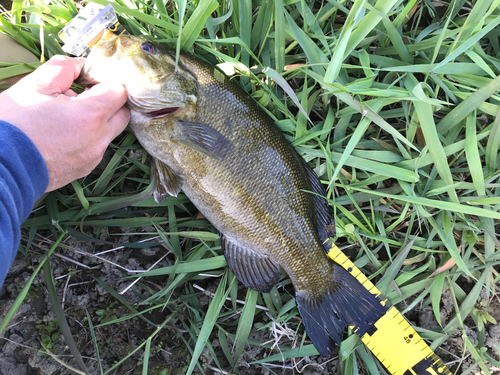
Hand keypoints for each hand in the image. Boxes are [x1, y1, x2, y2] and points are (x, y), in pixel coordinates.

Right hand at [0, 55, 130, 190]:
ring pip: (110, 132)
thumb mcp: (34, 86)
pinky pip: (97, 148)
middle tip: (81, 96)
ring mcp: (94, 157)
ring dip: (97, 120)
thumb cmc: (14, 125)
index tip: (87, 81)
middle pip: (122, 113)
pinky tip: (63, 134)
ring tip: (66, 116)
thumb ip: (64, 69)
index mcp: (91, 116)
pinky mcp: (85, 169)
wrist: (1, 167)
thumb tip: (80, 65)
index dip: (105, 81)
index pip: (120, 91)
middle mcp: (99, 139)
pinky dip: (88, 137)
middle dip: (108, 101)